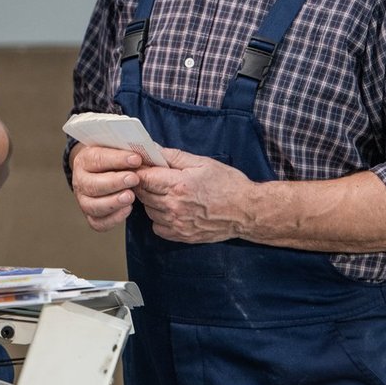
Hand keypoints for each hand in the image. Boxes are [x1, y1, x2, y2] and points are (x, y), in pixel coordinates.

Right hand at [70, 143, 144, 231]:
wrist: (105, 173)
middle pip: (93, 184)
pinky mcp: (91, 216)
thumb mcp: (118, 149)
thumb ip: (128, 149)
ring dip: (113, 202)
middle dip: (115, 182)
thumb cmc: (115, 160)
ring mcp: (83, 200)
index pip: (98, 158)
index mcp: (85, 159)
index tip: (136, 159)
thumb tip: (146, 151)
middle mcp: (80, 180)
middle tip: (134, 179)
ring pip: (93, 206)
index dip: (117, 159)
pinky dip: (114, 218)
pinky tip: (128, 209)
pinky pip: (99, 222)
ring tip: (131, 196)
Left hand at [133, 146, 252, 243]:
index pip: (143, 178)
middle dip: (143, 184)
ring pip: (148, 211)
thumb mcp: (202, 163)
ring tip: (165, 193)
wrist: (247, 212)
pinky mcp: (181, 236)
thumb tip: (151, 148)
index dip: (138, 170)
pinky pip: (157, 227)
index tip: (141, 166)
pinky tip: (170, 209)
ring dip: (151, 201)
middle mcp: (174, 206)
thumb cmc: (228, 184)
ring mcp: (177, 223)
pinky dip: (159, 218)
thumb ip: (173, 156)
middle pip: (142, 194)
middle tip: (153, 177)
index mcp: (178, 185)